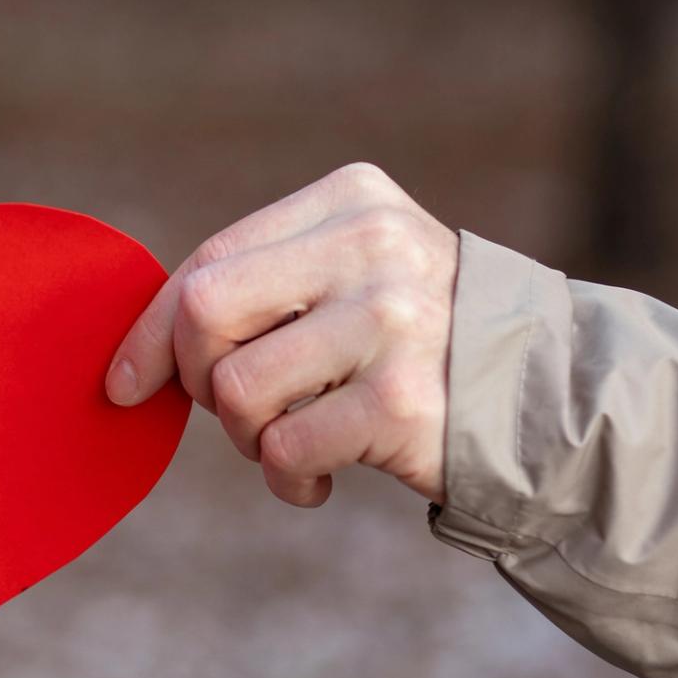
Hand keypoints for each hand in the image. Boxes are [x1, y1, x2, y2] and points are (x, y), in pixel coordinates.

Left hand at [106, 163, 457, 506]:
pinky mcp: (403, 401)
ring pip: (237, 389)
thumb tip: (133, 356)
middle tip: (233, 410)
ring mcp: (392, 321)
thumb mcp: (353, 276)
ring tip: (293, 439)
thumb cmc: (419, 342)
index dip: (153, 329)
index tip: (126, 382)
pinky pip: (284, 448)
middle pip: (206, 311)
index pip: (210, 258)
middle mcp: (372, 246)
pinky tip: (320, 476)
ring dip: (247, 437)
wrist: (551, 398)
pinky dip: (287, 477)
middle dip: (196, 378)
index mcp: (351, 200)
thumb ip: (262, 287)